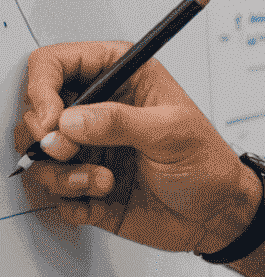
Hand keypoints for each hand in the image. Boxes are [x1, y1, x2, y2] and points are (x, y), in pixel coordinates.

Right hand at [14, 42, 259, 255]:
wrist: (215, 214)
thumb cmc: (208, 163)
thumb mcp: (171, 132)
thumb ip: (119, 122)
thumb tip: (69, 120)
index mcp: (125, 78)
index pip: (59, 62)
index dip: (42, 86)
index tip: (50, 118)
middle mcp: (100, 110)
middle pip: (36, 110)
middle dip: (45, 136)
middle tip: (69, 152)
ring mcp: (90, 148)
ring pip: (39, 155)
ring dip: (61, 174)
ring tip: (100, 181)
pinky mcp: (83, 184)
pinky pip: (51, 192)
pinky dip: (68, 199)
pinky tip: (101, 198)